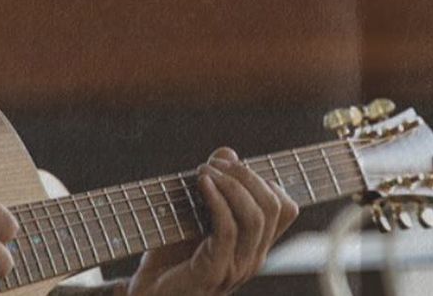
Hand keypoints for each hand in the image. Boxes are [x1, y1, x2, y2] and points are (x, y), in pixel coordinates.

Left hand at [122, 148, 298, 295]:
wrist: (148, 295)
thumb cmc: (168, 256)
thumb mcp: (192, 214)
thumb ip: (212, 186)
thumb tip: (228, 152)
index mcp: (253, 245)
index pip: (284, 207)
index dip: (263, 178)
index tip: (229, 165)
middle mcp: (252, 257)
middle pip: (273, 207)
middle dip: (246, 175)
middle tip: (214, 163)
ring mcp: (236, 267)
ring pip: (255, 217)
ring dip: (231, 184)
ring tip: (205, 170)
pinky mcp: (214, 271)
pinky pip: (227, 230)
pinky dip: (217, 201)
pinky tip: (202, 184)